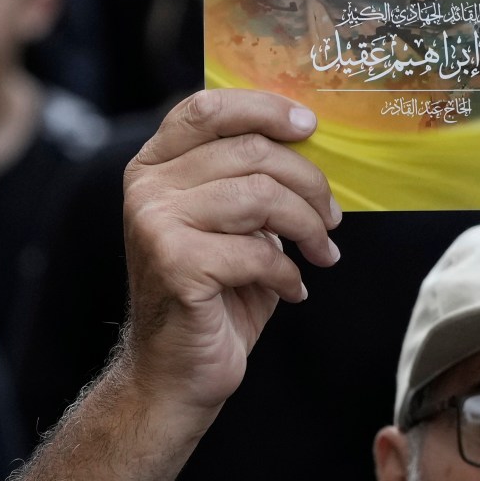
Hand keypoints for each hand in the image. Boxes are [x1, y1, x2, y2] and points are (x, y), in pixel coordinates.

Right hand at [118, 91, 340, 412]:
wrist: (176, 372)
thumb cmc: (214, 295)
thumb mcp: (233, 225)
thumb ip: (251, 179)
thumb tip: (310, 142)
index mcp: (156, 165)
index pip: (208, 108)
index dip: (265, 108)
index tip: (312, 126)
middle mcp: (147, 187)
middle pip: (250, 151)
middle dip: (308, 182)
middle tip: (332, 217)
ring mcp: (155, 224)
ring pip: (260, 196)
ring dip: (307, 227)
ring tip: (321, 253)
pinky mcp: (176, 264)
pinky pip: (258, 252)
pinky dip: (289, 273)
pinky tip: (293, 290)